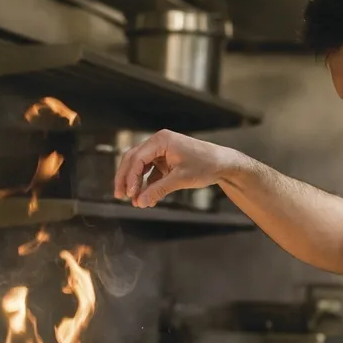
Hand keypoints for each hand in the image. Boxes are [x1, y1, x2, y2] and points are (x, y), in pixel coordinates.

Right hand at [113, 129, 244, 207]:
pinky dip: (148, 185)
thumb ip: (159, 190)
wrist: (223, 164)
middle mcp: (158, 142)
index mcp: (161, 140)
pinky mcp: (166, 161)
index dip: (130, 177)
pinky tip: (147, 199)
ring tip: (134, 201)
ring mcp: (161, 151)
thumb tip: (140, 202)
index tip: (129, 194)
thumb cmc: (205, 166)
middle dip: (126, 178)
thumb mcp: (181, 179)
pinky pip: (151, 172)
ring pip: (140, 166)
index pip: (137, 158)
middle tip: (120, 196)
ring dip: (136, 183)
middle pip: (133, 160)